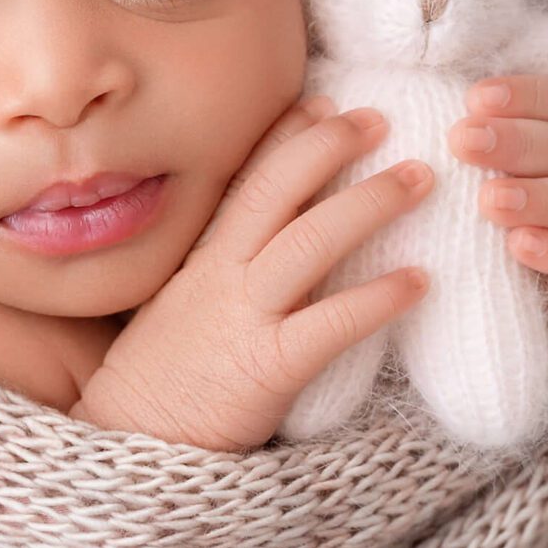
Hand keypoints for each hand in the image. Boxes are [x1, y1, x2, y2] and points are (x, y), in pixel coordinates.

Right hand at [74, 96, 434, 452]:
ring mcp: (242, 318)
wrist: (128, 446)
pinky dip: (376, 298)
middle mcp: (221, 277)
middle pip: (275, 191)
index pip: (244, 179)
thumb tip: (274, 249)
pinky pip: (328, 324)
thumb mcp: (180, 311)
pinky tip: (419, 281)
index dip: (285, 135)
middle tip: (380, 118)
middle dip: (328, 146)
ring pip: (307, 242)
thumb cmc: (162, 385)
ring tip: (419, 178)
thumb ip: (221, 277)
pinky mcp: (266, 368)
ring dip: (367, 202)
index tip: (323, 101)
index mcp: (203, 261)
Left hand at [451, 71, 547, 309]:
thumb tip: (385, 103)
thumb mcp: (443, 170)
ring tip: (490, 202)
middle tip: (463, 143)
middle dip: (518, 141)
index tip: (474, 99)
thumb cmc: (453, 213)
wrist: (470, 290)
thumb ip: (439, 135)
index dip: (526, 94)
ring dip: (542, 198)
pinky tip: (519, 246)